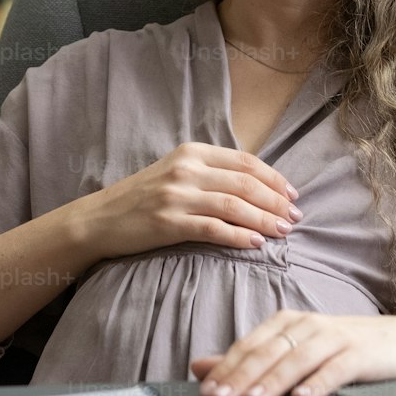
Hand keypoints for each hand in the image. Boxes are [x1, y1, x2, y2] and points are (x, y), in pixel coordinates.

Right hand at [81, 142, 300, 260]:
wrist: (100, 218)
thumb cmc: (142, 197)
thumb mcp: (176, 172)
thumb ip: (210, 172)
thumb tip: (255, 186)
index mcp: (192, 152)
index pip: (245, 161)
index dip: (274, 178)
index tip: (293, 194)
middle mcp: (186, 169)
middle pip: (245, 183)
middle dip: (276, 201)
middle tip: (296, 217)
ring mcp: (177, 195)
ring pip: (234, 205)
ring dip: (265, 219)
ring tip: (284, 232)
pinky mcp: (169, 222)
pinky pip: (214, 229)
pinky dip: (239, 236)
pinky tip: (256, 244)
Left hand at [190, 309, 395, 395]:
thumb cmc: (341, 347)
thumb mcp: (293, 349)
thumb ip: (249, 360)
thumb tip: (200, 366)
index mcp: (286, 323)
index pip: (249, 346)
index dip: (226, 368)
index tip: (205, 392)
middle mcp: (306, 326)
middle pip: (267, 353)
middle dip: (240, 377)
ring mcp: (333, 338)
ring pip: (296, 360)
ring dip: (273, 381)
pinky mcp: (358, 353)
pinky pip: (335, 369)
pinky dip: (318, 383)